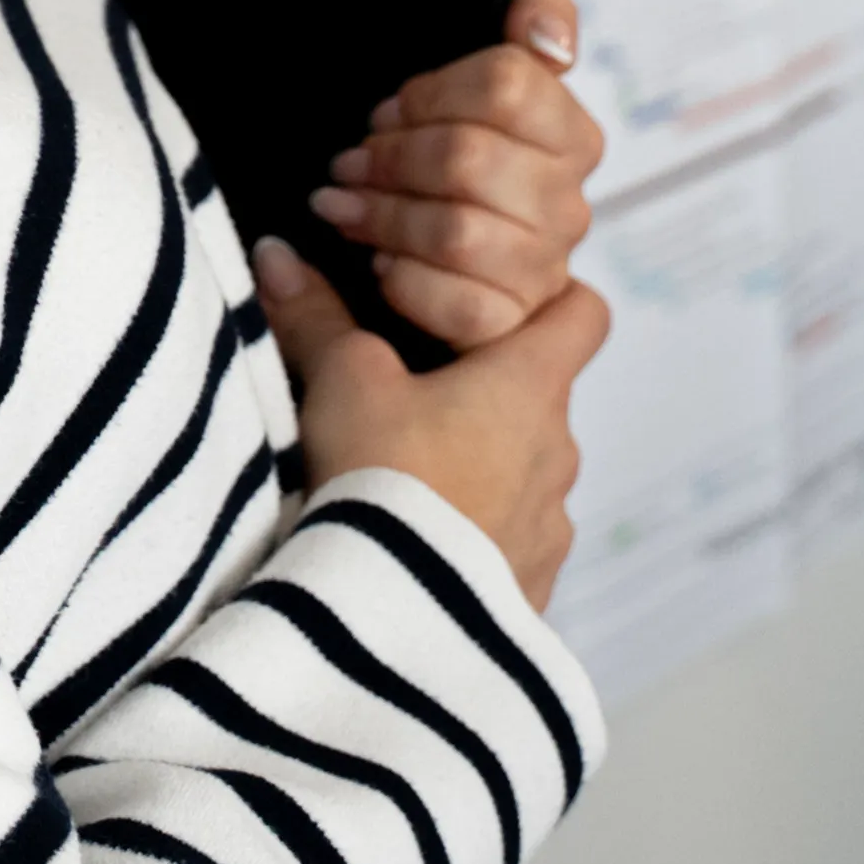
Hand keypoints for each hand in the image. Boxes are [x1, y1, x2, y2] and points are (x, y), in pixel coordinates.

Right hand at [253, 237, 605, 608]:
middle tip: (415, 399)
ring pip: (526, 477)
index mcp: (530, 384)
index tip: (499, 303)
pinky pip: (512, 548)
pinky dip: (476, 542)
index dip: (552, 297)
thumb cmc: (380, 473)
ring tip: (409, 486)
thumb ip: (316, 314)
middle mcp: (559, 452)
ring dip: (482, 474)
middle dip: (488, 396)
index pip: (584, 312)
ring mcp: (551, 527)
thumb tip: (278, 250)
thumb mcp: (342, 383)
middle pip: (540, 400)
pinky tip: (421, 554)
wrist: (395, 613)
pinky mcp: (531, 589)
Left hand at [310, 0, 605, 349]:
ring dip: (383, 216)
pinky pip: (461, 305)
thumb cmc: (463, 151)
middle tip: (350, 162)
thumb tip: (549, 36)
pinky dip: (407, 282)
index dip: (431, 92)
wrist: (447, 250)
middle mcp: (570, 204)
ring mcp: (546, 269)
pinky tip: (382, 263)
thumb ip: (538, 18)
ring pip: (456, 232)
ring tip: (342, 207)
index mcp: (573, 134)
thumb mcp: (494, 72)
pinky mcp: (513, 323)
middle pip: (467, 158)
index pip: (507, 84)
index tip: (392, 110)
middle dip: (392, 156)